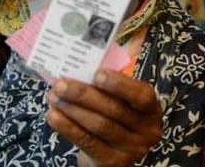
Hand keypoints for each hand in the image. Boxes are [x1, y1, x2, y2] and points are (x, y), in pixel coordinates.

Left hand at [46, 70, 161, 166]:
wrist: (110, 152)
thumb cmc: (114, 114)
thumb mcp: (122, 96)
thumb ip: (119, 73)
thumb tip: (112, 49)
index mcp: (151, 109)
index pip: (141, 96)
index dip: (120, 84)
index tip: (97, 74)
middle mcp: (147, 131)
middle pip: (114, 110)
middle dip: (84, 95)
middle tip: (61, 83)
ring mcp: (131, 150)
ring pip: (99, 126)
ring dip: (73, 109)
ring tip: (53, 96)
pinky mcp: (111, 162)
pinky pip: (87, 142)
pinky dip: (68, 127)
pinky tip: (53, 115)